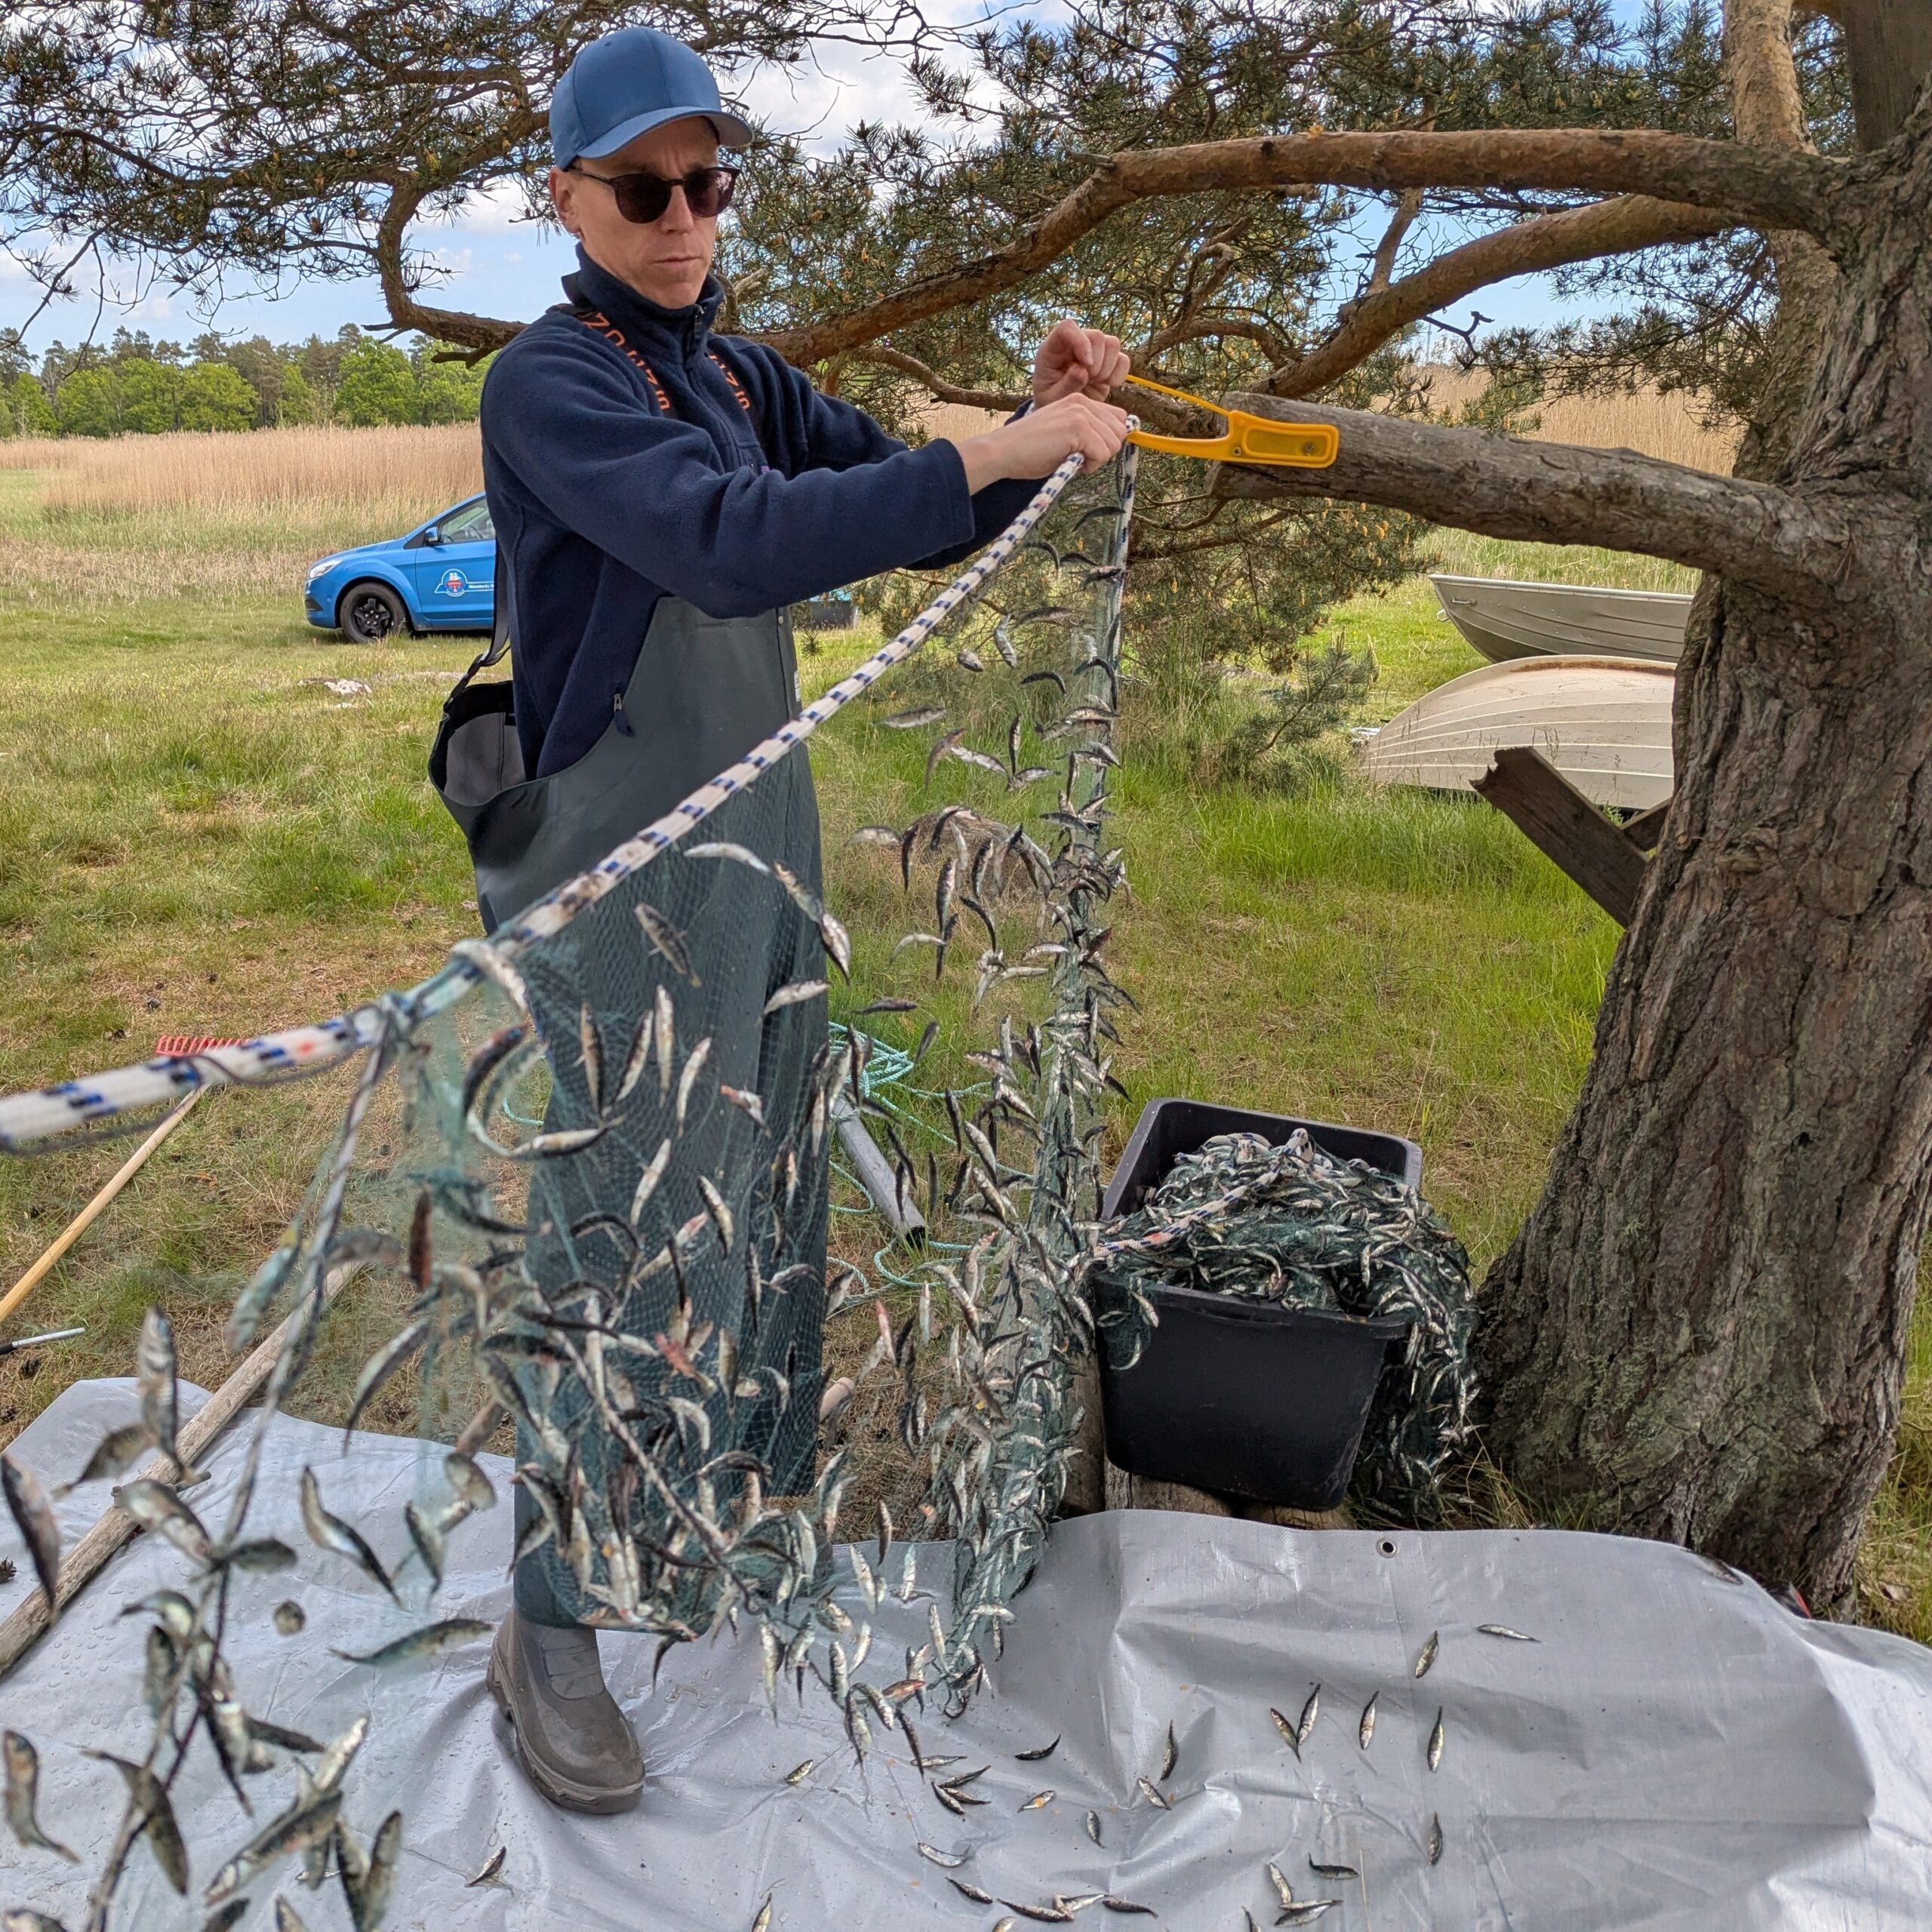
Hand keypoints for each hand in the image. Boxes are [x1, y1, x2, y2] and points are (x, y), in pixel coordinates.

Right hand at [953, 394, 1131, 492]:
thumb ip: (1089, 432)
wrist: (1004, 451)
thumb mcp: (1065, 435)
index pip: (1118, 418)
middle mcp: (1083, 402)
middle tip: (1078, 457)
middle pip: (1119, 432)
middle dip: (1104, 451)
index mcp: (1080, 400)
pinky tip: (1069, 463)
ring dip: (1096, 459)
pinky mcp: (1078, 428)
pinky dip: (1089, 466)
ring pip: (1113, 444)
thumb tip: (1117, 441)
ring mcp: (1081, 413)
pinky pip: (1102, 454)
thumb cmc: (1030, 450)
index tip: (1087, 449)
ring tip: (1072, 459)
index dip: (1107, 439)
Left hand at [1031, 318, 1130, 406]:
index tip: (1086, 365)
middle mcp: (1075, 344)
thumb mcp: (1052, 399)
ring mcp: (1093, 350)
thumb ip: (1065, 385)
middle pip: (1097, 335)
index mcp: (1053, 348)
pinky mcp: (1108, 362)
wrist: (1064, 415)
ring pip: (1113, 344)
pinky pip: (1123, 359)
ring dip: (1107, 367)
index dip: (1080, 341)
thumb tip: (1082, 370)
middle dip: (1097, 362)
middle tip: (1089, 381)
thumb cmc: (1052, 403)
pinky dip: (1118, 374)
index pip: (1067, 328)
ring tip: (1095, 382)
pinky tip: (1107, 384)